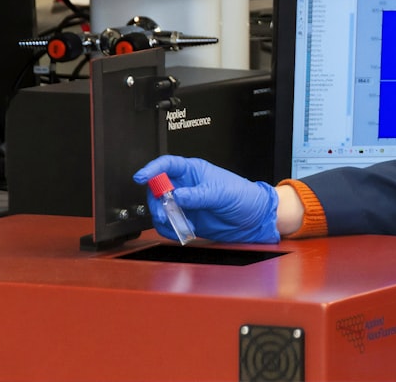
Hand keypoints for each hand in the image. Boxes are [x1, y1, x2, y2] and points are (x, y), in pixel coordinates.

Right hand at [133, 155, 279, 243]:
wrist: (254, 218)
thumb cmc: (243, 196)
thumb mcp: (222, 193)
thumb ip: (198, 195)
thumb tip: (177, 196)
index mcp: (194, 171)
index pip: (167, 165)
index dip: (152, 169)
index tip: (141, 177)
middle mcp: (186, 186)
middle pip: (158, 189)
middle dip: (157, 201)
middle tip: (165, 213)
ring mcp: (186, 203)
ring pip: (161, 208)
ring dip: (164, 218)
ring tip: (178, 224)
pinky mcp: (187, 219)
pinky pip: (169, 224)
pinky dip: (170, 230)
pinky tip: (182, 232)